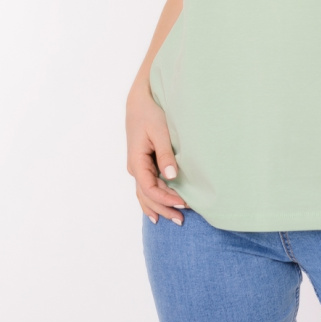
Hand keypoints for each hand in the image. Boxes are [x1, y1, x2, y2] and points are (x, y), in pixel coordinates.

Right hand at [126, 82, 188, 223]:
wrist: (140, 101)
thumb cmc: (150, 113)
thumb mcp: (160, 132)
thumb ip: (165, 155)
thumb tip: (172, 176)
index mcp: (137, 161)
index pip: (150, 188)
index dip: (166, 199)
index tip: (184, 203)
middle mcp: (135, 168)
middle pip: (148, 196)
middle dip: (164, 208)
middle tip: (183, 219)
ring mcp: (137, 167)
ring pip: (145, 195)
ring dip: (159, 207)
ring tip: (175, 220)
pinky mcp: (143, 164)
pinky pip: (146, 188)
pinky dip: (152, 201)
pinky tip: (156, 213)